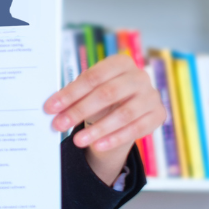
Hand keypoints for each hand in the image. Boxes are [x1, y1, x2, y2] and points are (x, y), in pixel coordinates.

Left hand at [43, 53, 165, 185]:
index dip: (70, 93)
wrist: (127, 108)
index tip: (50, 108)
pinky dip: (115, 138)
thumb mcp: (89, 91)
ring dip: (98, 129)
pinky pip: (136, 129)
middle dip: (80, 110)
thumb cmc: (102, 96)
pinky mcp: (158, 115)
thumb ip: (74, 95)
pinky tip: (98, 146)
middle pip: (107, 94)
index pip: (93, 77)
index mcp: (120, 63)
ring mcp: (152, 96)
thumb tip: (52, 107)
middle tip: (59, 124)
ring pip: (124, 114)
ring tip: (77, 141)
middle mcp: (139, 76)